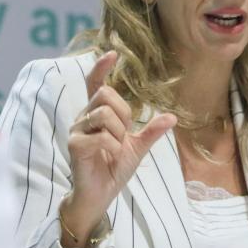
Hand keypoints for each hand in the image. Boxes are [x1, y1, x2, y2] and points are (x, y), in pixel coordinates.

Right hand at [60, 51, 176, 247]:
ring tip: (116, 147)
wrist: (101, 194)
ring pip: (104, 114)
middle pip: (105, 94)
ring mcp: (77, 130)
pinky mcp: (75, 145)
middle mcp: (84, 117)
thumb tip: (172, 117)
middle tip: (124, 134)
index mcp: (97, 113)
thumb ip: (151, 131)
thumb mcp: (138, 147)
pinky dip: (114, 147)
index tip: (112, 53)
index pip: (95, 83)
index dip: (101, 67)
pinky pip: (101, 136)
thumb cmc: (114, 167)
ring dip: (119, 132)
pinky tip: (111, 156)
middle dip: (123, 113)